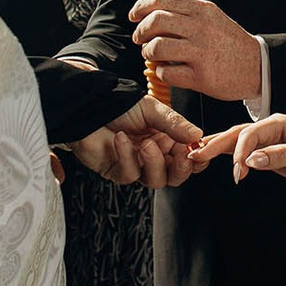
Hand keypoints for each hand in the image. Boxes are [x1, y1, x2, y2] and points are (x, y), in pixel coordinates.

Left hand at [69, 97, 205, 187]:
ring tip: (146, 143)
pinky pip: (130, 175)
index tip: (197, 150)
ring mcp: (136, 165)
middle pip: (175, 176)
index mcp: (166, 140)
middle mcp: (153, 155)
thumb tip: (198, 135)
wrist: (87, 106)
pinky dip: (127, 157)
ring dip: (154, 162)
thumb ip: (174, 124)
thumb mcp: (151, 109)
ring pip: (155, 180)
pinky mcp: (117, 172)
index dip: (195, 159)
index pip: (188, 158)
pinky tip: (121, 139)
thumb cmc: (118, 104)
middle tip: (181, 155)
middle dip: (181, 168)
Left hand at [132, 0, 262, 102]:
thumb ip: (187, 13)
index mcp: (202, 10)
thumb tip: (154, 13)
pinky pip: (167, 72)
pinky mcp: (201, 76)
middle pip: (155, 21)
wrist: (258, 66)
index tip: (134, 15)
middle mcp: (201, 28)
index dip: (141, 6)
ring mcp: (201, 52)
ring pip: (157, 47)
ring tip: (152, 56)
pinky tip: (168, 71)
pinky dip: (161, 72)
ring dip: (148, 52)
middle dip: (141, 31)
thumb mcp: (213, 18)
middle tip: (139, 39)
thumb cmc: (231, 43)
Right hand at [191, 116, 285, 188]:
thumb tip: (251, 161)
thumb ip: (278, 157)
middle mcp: (269, 129)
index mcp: (277, 123)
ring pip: (235, 141)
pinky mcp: (265, 153)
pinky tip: (210, 157)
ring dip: (215, 147)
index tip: (238, 171)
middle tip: (195, 155)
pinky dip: (225, 155)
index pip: (250, 135)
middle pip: (236, 134)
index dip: (239, 152)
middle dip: (216, 144)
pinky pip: (241, 152)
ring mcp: (266, 140)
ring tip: (194, 154)